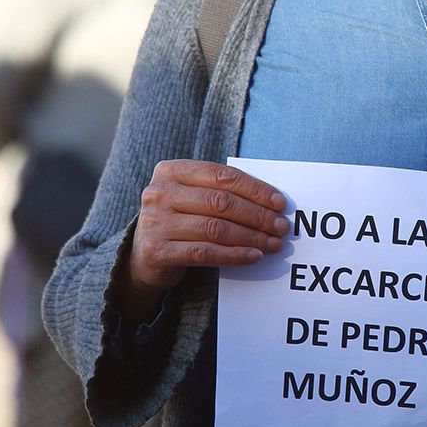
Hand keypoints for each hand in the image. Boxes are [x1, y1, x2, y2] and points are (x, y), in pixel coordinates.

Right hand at [130, 159, 288, 293]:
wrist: (145, 255)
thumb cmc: (181, 219)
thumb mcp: (194, 197)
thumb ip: (223, 192)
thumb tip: (273, 202)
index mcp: (171, 170)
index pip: (222, 176)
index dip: (255, 189)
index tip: (280, 203)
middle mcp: (159, 192)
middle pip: (221, 202)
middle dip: (257, 215)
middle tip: (281, 226)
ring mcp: (154, 222)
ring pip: (215, 228)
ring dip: (251, 237)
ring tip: (273, 244)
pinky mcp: (156, 251)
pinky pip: (205, 252)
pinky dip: (234, 255)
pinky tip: (254, 256)